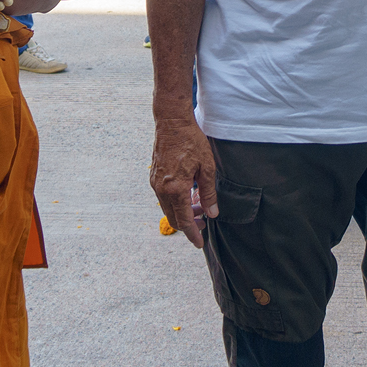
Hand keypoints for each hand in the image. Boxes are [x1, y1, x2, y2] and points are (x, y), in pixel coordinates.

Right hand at [149, 111, 216, 248]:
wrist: (171, 122)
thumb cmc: (191, 141)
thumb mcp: (207, 167)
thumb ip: (208, 193)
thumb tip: (212, 213)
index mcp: (176, 189)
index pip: (184, 220)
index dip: (192, 234)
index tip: (199, 243)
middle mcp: (162, 189)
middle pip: (174, 218)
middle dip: (189, 224)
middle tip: (205, 222)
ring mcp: (155, 183)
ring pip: (169, 208)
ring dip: (183, 212)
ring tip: (200, 206)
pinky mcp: (154, 177)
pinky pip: (165, 197)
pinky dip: (177, 201)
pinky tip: (190, 194)